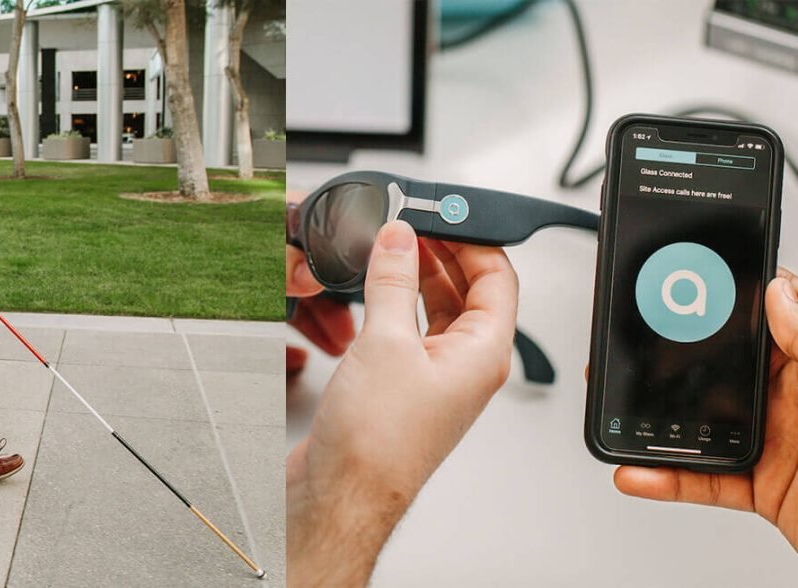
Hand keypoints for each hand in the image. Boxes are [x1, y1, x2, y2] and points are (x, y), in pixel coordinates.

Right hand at [287, 221, 518, 584]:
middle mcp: (466, 366)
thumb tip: (398, 239)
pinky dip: (396, 303)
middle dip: (443, 253)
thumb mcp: (386, 342)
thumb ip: (392, 281)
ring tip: (392, 246)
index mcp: (483, 353)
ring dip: (417, 276)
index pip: (497, 278)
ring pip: (437, 311)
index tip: (446, 215)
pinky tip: (374, 288)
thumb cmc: (377, 443)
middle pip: (469, 292)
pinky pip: (410, 332)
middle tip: (414, 224)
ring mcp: (435, 378)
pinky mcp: (404, 387)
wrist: (342, 494)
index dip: (475, 240)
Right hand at [610, 267, 797, 550]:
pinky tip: (639, 471)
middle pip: (717, 372)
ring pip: (701, 425)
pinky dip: (667, 479)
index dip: (724, 301)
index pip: (764, 322)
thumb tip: (780, 293)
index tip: (684, 286)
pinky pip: (704, 480)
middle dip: (670, 364)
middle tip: (636, 355)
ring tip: (622, 413)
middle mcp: (788, 403)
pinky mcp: (762, 487)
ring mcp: (772, 444)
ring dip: (656, 425)